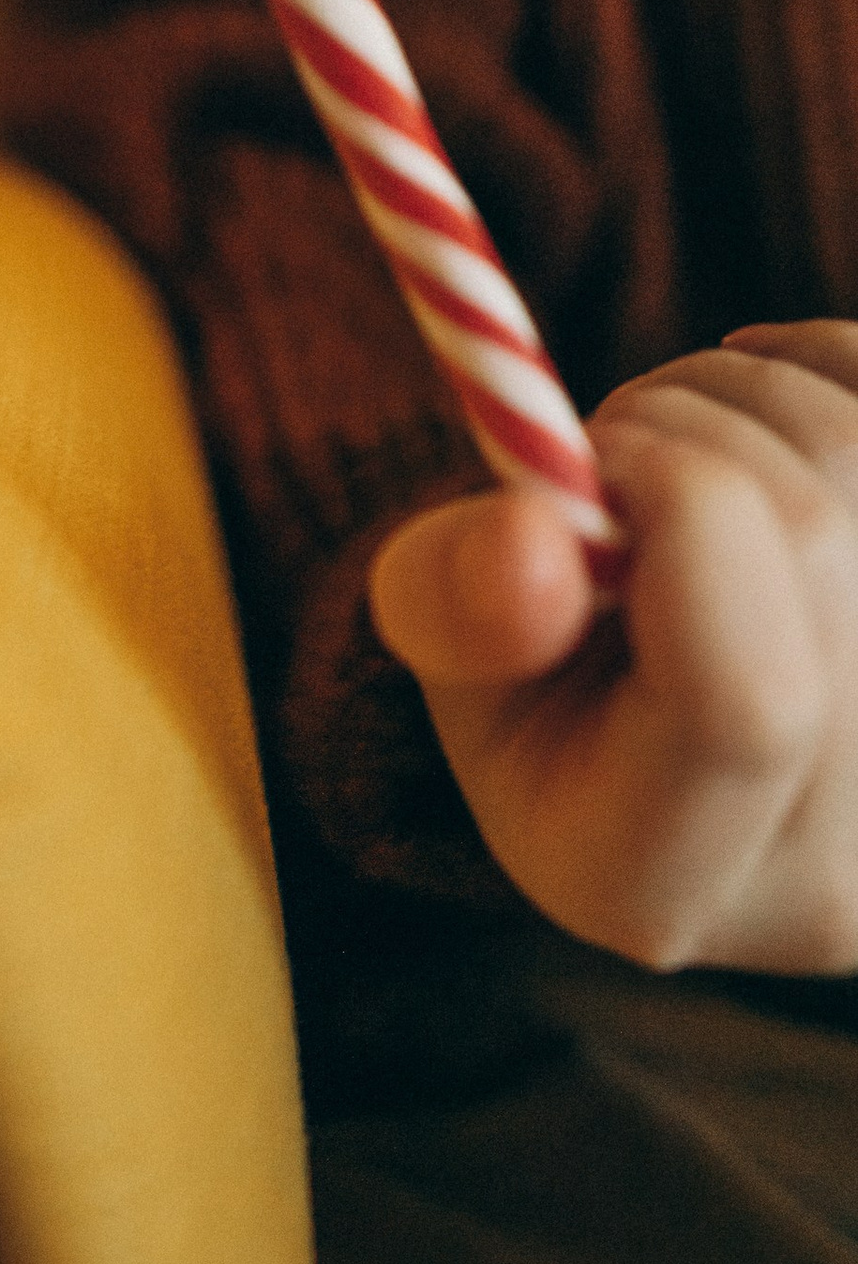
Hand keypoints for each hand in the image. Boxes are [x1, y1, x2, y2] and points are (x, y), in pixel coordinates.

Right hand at [366, 324, 857, 970]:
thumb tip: (532, 537)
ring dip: (763, 392)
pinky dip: (839, 376)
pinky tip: (785, 422)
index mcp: (665, 886)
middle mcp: (850, 874)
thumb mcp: (446, 647)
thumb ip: (454, 602)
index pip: (747, 707)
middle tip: (614, 444)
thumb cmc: (544, 673)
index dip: (670, 518)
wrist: (676, 721)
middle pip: (826, 551)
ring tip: (684, 439)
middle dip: (693, 428)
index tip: (584, 464)